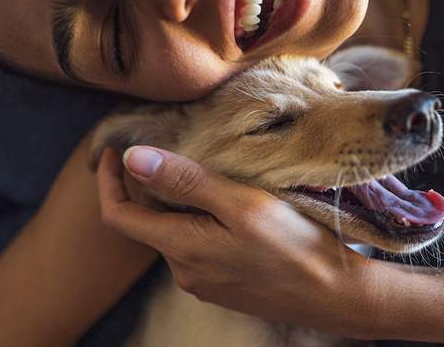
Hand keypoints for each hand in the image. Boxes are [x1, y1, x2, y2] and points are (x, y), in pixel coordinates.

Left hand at [95, 147, 376, 337]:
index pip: (118, 215)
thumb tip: (133, 158)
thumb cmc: (294, 245)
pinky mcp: (225, 286)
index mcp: (180, 248)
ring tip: (208, 173)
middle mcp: (184, 271)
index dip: (107, 181)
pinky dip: (200, 222)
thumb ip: (186, 182)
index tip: (114, 150)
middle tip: (172, 149)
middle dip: (150, 187)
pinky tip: (229, 206)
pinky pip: (198, 248)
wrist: (335, 294)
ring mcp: (204, 282)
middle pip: (148, 223)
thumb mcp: (241, 204)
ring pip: (176, 234)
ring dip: (180, 204)